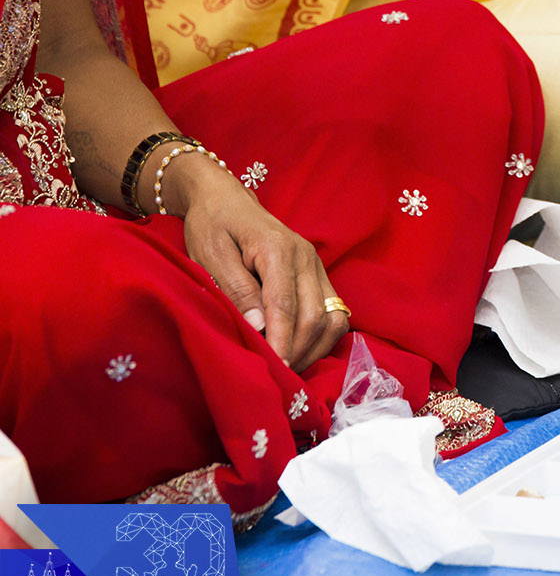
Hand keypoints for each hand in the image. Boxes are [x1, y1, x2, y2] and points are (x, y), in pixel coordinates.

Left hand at [165, 152, 347, 370]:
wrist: (226, 199)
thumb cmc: (212, 225)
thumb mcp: (210, 253)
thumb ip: (235, 287)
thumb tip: (259, 324)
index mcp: (279, 249)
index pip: (286, 306)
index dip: (281, 342)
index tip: (273, 369)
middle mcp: (306, 257)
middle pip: (316, 315)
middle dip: (298, 350)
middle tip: (277, 376)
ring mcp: (316, 266)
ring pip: (332, 316)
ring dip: (314, 347)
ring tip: (289, 367)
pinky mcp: (318, 274)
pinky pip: (334, 312)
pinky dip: (322, 336)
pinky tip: (301, 350)